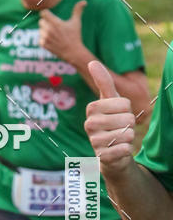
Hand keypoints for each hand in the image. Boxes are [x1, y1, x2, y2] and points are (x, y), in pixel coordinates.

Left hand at [39, 0, 86, 62]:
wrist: (72, 52)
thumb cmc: (75, 36)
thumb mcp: (76, 22)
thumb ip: (78, 10)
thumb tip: (84, 1)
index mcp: (56, 23)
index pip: (43, 13)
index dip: (46, 13)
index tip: (49, 15)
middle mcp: (49, 30)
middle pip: (41, 21)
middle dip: (46, 22)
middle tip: (54, 27)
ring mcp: (45, 37)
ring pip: (40, 30)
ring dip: (45, 31)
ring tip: (54, 34)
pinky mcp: (43, 44)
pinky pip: (40, 38)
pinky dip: (44, 39)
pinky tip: (52, 40)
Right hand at [84, 60, 134, 174]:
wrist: (110, 152)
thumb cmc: (111, 122)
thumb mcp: (109, 101)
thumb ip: (103, 82)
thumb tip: (92, 62)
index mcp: (91, 109)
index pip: (123, 103)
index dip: (127, 108)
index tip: (118, 113)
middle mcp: (89, 125)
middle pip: (127, 118)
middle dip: (129, 124)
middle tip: (120, 128)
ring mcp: (94, 142)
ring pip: (127, 134)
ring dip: (129, 137)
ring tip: (119, 138)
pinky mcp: (102, 157)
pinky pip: (124, 148)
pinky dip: (127, 149)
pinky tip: (118, 149)